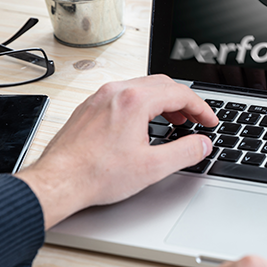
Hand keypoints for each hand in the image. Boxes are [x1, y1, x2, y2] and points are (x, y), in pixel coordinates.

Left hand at [16, 75, 217, 228]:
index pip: (180, 93)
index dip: (201, 108)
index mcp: (134, 101)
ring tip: (174, 120)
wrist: (58, 181)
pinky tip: (143, 123)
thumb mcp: (152, 167)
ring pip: (141, 87)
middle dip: (184, 101)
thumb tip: (201, 144)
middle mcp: (116, 92)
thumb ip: (184, 153)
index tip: (209, 121)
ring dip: (163, 100)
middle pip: (162, 84)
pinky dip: (142, 103)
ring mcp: (100, 97)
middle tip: (195, 120)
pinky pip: (123, 95)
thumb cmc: (96, 174)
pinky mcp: (89, 107)